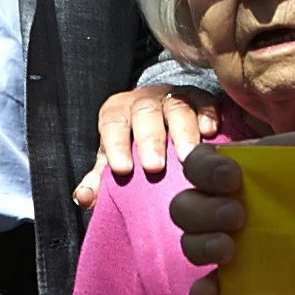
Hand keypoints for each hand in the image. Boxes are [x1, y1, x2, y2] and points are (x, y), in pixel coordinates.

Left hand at [76, 86, 218, 207]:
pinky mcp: (200, 96)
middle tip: (154, 167)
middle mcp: (145, 100)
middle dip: (150, 140)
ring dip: (183, 132)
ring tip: (189, 157)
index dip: (116, 145)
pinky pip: (204, 100)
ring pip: (177, 106)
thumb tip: (83, 198)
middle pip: (145, 113)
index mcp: (118, 113)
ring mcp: (174, 96)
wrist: (162, 119)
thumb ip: (99, 179)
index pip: (113, 124)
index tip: (122, 169)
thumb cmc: (135, 146)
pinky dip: (208, 114)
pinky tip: (211, 133)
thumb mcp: (116, 159)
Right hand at [167, 128, 294, 294]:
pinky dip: (204, 289)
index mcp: (243, 175)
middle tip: (238, 216)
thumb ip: (282, 146)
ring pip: (191, 243)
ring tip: (229, 250)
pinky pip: (211, 288)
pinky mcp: (248, 283)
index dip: (203, 170)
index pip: (198, 165)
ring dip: (199, 244)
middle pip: (185, 207)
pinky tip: (214, 290)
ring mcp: (238, 248)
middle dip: (202, 210)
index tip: (233, 179)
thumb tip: (243, 158)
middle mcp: (231, 209)